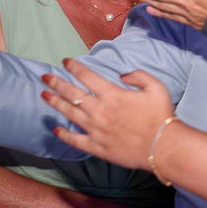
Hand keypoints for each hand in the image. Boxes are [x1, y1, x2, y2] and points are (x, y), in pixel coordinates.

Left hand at [41, 59, 175, 170]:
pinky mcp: (96, 146)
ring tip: (44, 95)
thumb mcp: (156, 87)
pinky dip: (63, 134)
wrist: (163, 146)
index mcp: (112, 94)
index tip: (65, 62)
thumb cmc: (161, 116)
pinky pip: (74, 139)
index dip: (74, 67)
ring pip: (69, 113)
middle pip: (71, 93)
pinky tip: (55, 130)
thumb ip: (138, 75)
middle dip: (56, 83)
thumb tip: (122, 75)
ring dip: (55, 103)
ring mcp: (95, 129)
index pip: (87, 76)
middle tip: (44, 77)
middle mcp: (99, 110)